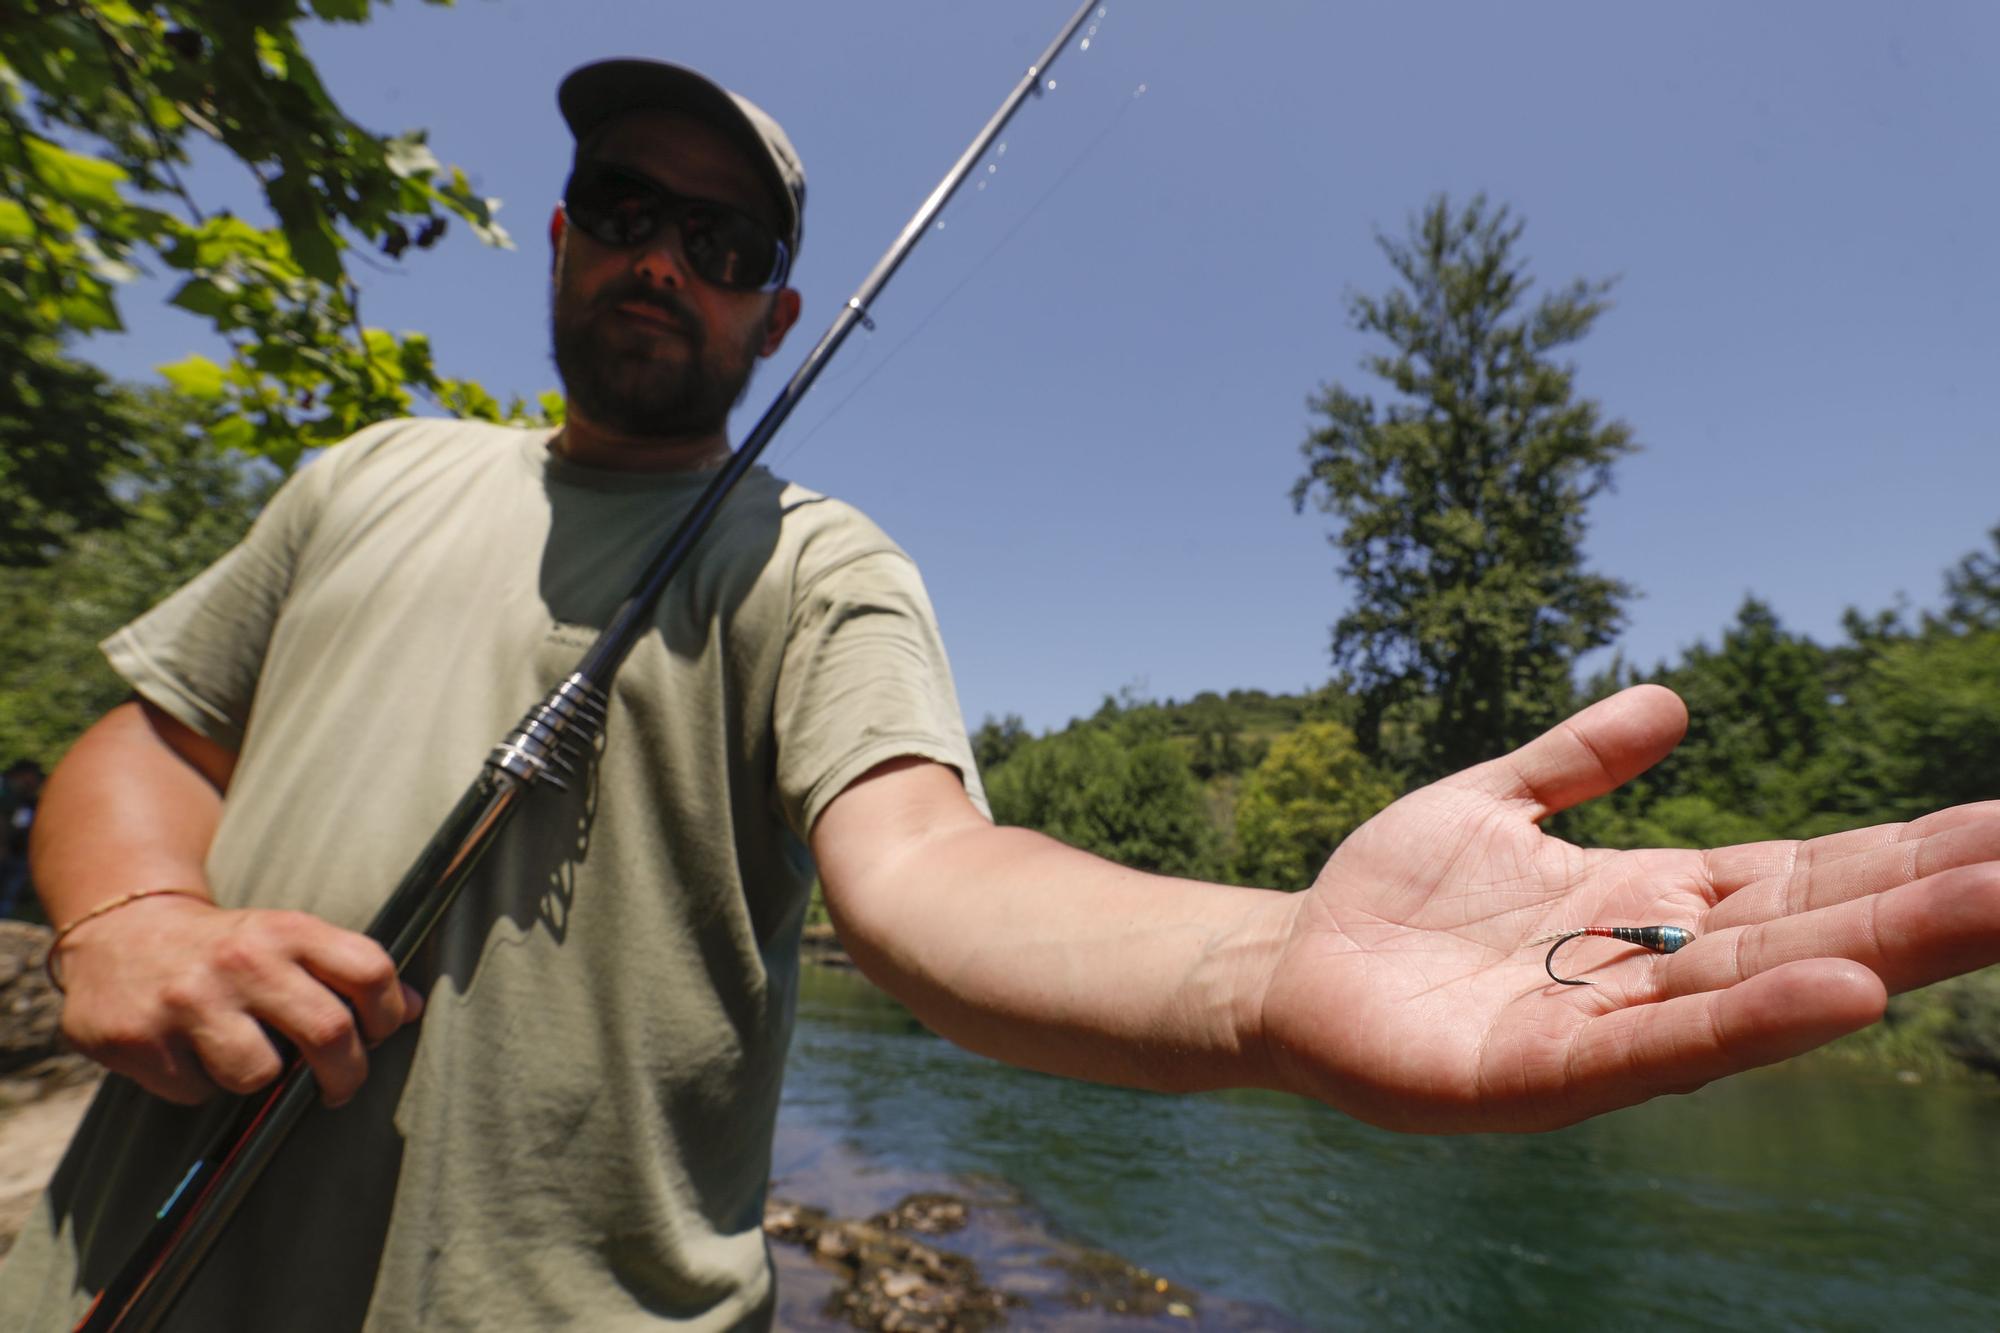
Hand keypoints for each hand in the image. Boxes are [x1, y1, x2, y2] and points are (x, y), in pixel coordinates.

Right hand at [55, 893, 423, 1106]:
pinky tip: (187, 1054)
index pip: (370, 971)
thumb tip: (416, 1008)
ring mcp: (187, 999)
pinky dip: (200, 1084)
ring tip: (244, 1056)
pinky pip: (196, 1091)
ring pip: (257, 1075)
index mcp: (287, 930)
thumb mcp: (287, 938)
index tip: (379, 1035)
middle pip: (329, 1032)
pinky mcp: (138, 1038)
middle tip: (339, 1087)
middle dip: (346, 1075)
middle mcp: (241, 960)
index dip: (389, 1014)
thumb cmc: (226, 948)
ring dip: (258, 1081)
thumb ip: (347, 970)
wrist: (120, 933)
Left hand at [1258, 684, 1999, 1132]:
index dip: (1903, 853)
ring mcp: (1605, 1027)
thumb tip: (1674, 700)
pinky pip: (1659, 1047)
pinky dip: (1751, 1024)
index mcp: (1652, 904)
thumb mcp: (1494, 802)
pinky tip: (1841, 997)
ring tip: (1993, 908)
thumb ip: (1578, 759)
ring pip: (1761, 989)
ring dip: (1879, 955)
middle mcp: (1650, 969)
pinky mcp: (1542, 1076)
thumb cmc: (1396, 895)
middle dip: (1928, 900)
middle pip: (1812, 931)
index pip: (1804, 875)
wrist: (1288, 967)